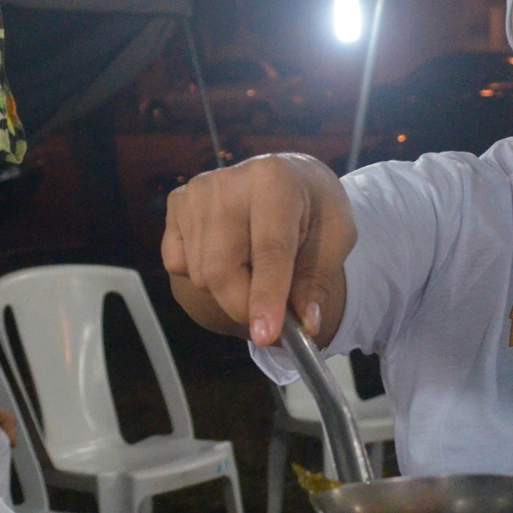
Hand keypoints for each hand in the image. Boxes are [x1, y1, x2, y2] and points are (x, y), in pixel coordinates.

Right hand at [161, 152, 354, 346]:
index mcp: (274, 180)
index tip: (266, 335)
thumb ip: (317, 281)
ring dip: (228, 291)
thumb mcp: (336, 238)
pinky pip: (178, 263)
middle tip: (267, 319)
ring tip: (254, 272)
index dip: (266, 297)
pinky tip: (228, 255)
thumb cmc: (313, 209)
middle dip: (242, 306)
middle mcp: (227, 182)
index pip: (268, 250)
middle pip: (220, 268)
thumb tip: (305, 324)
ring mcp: (196, 192)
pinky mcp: (177, 204)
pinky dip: (203, 274)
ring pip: (200, 273)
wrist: (288, 177)